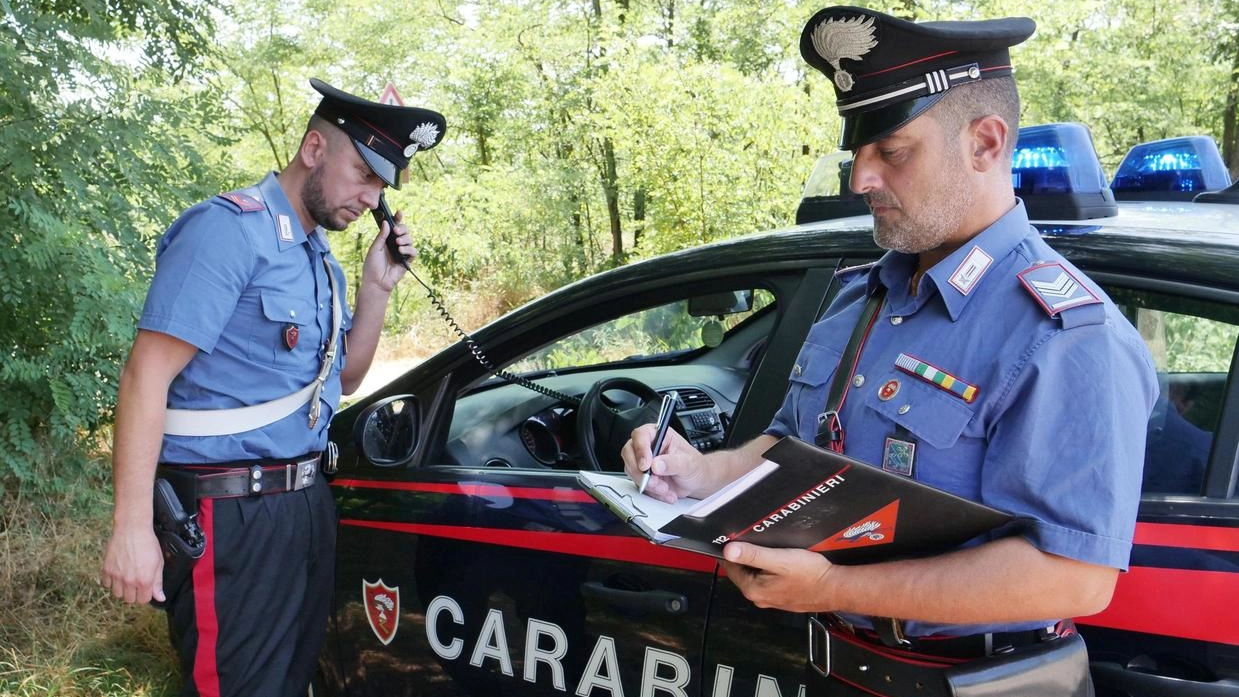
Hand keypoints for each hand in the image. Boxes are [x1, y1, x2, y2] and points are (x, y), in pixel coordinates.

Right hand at [101, 523, 165, 604]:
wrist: (132, 529)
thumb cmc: (148, 543)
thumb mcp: (159, 562)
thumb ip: (158, 582)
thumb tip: (160, 597)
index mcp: (144, 580)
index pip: (143, 600)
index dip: (146, 595)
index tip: (146, 589)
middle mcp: (129, 581)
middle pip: (129, 600)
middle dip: (134, 594)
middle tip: (137, 583)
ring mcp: (116, 576)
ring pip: (117, 594)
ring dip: (122, 589)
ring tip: (127, 579)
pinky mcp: (106, 569)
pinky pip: (106, 584)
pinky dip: (111, 582)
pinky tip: (118, 574)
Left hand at [363, 208, 416, 292]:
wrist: (375, 282)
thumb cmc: (372, 266)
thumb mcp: (375, 248)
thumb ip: (381, 236)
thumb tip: (386, 222)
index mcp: (387, 240)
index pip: (394, 227)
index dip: (397, 219)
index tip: (399, 213)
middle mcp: (395, 245)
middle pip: (405, 231)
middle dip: (402, 229)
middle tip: (396, 231)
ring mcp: (402, 253)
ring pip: (410, 240)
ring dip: (405, 239)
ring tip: (397, 243)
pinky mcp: (407, 261)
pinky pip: (413, 252)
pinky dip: (409, 250)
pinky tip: (401, 251)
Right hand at [621, 422, 709, 502]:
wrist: (696, 482)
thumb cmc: (694, 466)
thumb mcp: (688, 463)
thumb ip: (673, 463)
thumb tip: (656, 464)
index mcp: (659, 435)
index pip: (641, 435)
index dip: (640, 449)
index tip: (646, 465)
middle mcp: (648, 446)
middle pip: (629, 452)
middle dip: (640, 471)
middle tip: (654, 481)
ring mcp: (643, 461)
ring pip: (631, 470)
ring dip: (647, 483)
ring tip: (665, 488)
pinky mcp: (642, 475)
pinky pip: (638, 484)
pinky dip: (651, 491)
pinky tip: (665, 491)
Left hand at [720, 541, 835, 612]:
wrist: (835, 588)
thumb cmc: (809, 574)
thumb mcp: (779, 559)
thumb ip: (753, 554)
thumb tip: (728, 550)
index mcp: (752, 589)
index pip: (730, 567)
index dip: (731, 550)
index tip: (736, 536)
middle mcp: (758, 598)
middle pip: (742, 572)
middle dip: (745, 556)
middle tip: (754, 539)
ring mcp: (770, 599)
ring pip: (755, 576)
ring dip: (758, 562)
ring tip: (769, 548)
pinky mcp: (781, 598)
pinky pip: (768, 581)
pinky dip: (769, 570)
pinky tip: (780, 561)